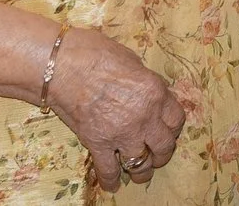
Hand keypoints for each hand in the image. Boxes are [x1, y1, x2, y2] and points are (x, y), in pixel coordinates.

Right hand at [46, 27, 187, 189]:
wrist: (61, 66)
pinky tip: (113, 185)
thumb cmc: (95, 53)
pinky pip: (109, 170)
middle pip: (164, 145)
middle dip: (162, 152)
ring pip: (141, 164)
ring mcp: (121, 133)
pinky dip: (111, 181)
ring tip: (140, 175)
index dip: (173, 126)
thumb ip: (144, 83)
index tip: (168, 129)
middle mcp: (144, 117)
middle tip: (157, 155)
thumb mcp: (132, 61)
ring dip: (142, 171)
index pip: (177, 118)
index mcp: (155, 92)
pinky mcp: (97, 144)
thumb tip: (148, 94)